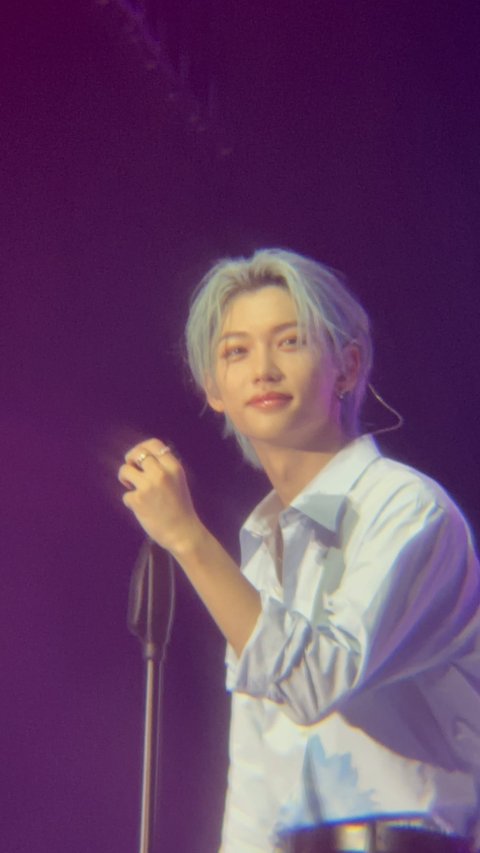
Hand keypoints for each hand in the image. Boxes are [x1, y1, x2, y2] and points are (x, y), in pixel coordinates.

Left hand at [118, 438, 200, 554]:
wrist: (183, 532)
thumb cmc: (181, 508)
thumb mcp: (179, 481)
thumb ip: (165, 468)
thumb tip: (144, 458)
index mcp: (174, 467)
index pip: (153, 444)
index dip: (142, 448)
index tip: (138, 457)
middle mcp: (161, 473)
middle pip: (137, 454)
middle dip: (130, 461)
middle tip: (131, 470)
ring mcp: (148, 486)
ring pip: (125, 470)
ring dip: (125, 478)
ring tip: (132, 488)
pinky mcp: (138, 500)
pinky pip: (125, 494)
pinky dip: (130, 501)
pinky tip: (140, 509)